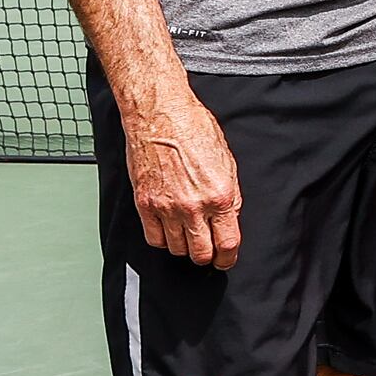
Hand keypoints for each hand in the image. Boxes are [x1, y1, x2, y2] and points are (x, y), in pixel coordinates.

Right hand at [121, 86, 243, 268]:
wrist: (160, 116)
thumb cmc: (195, 131)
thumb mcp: (227, 162)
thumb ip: (230, 195)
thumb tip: (230, 219)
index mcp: (220, 195)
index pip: (227, 243)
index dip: (228, 258)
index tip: (226, 259)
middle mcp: (193, 206)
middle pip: (201, 253)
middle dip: (207, 256)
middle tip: (208, 250)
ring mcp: (166, 207)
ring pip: (177, 249)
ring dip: (185, 247)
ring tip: (189, 237)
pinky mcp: (145, 204)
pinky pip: (154, 238)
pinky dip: (163, 240)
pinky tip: (169, 230)